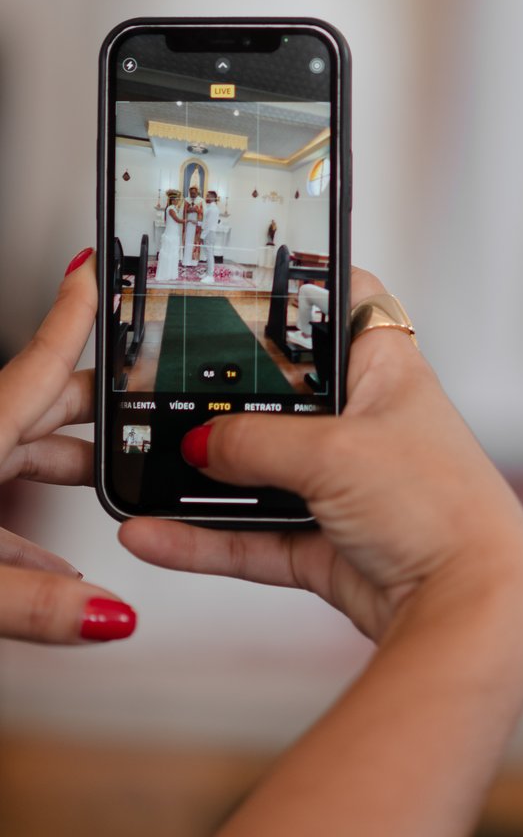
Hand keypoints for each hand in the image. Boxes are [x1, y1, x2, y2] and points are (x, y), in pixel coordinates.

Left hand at [0, 251, 136, 642]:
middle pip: (46, 405)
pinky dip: (32, 527)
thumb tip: (104, 611)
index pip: (45, 357)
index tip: (97, 266)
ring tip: (113, 489)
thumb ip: (33, 601)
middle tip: (146, 404)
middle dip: (100, 408)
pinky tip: (53, 563)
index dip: (79, 310)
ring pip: (22, 453)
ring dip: (69, 472)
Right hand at [120, 269, 522, 644]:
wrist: (466, 607)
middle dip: (227, 395)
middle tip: (165, 384)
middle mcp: (364, 421)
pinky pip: (250, 534)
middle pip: (284, 392)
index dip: (302, 287)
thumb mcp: (336, 454)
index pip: (345, 304)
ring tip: (142, 468)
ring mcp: (344, 484)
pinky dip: (203, 537)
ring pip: (259, 469)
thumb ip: (258, 442)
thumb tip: (200, 444)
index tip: (243, 279)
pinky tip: (152, 535)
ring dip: (205, 476)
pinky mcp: (325, 542)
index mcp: (385, 371)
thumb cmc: (438, 507)